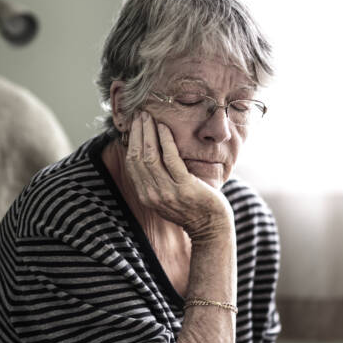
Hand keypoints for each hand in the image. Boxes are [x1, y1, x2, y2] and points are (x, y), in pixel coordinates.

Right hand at [124, 111, 233, 241]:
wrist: (211, 227)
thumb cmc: (192, 209)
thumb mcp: (167, 197)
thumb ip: (156, 181)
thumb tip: (149, 155)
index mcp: (146, 196)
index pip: (132, 164)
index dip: (131, 142)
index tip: (133, 126)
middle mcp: (152, 195)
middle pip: (138, 157)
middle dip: (137, 133)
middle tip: (139, 115)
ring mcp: (168, 192)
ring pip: (151, 156)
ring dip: (148, 133)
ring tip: (149, 117)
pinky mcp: (185, 187)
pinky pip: (171, 159)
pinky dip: (166, 141)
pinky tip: (165, 128)